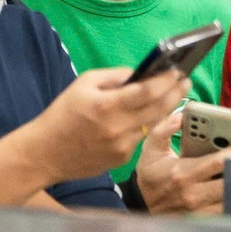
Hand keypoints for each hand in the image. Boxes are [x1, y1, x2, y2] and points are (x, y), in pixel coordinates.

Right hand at [44, 67, 188, 178]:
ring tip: (175, 94)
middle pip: (158, 108)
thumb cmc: (62, 114)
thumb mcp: (83, 84)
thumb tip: (140, 74)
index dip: (166, 81)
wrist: (44, 153)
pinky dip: (146, 125)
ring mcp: (122, 147)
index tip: (178, 71)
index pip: (147, 91)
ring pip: (153, 125)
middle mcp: (118, 128)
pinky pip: (141, 138)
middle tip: (186, 81)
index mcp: (107, 106)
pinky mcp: (122, 160)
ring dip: (166, 109)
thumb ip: (114, 76)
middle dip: (175, 93)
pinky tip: (149, 115)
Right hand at [134, 110, 230, 215]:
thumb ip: (162, 130)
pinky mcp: (205, 220)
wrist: (142, 208)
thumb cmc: (150, 175)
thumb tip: (179, 116)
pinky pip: (230, 210)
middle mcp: (194, 194)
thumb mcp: (149, 150)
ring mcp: (201, 210)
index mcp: (183, 174)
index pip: (220, 161)